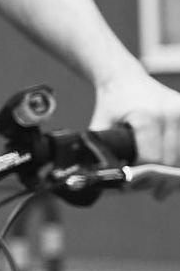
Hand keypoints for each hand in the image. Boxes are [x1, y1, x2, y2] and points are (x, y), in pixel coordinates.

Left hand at [93, 69, 179, 185]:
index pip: (153, 160)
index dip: (143, 177)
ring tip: (164, 185)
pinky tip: (173, 170)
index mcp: (147, 118)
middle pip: (172, 162)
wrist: (125, 77)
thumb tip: (98, 180)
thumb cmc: (111, 103)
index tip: (134, 185)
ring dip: (175, 173)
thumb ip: (99, 152)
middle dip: (161, 179)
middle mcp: (171, 113)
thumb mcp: (100, 127)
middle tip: (154, 192)